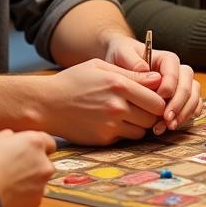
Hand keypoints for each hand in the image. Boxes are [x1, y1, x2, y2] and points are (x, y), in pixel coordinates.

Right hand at [0, 128, 55, 206]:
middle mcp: (43, 163)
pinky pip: (31, 198)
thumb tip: (10, 137)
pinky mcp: (34, 203)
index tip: (29, 152)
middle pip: (44, 163)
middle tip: (12, 170)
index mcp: (34, 143)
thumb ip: (7, 137)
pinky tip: (6, 197)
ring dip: (28, 183)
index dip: (37, 147)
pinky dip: (22, 198)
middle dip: (33, 166)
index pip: (49, 142)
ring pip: (38, 182)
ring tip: (6, 185)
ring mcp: (41, 185)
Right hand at [41, 58, 167, 143]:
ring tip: (131, 114)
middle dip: (154, 113)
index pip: (157, 98)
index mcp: (119, 85)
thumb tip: (158, 79)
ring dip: (142, 124)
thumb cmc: (74, 81)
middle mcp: (117, 106)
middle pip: (154, 116)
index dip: (160, 98)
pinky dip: (127, 132)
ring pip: (143, 130)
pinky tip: (117, 122)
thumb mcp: (101, 67)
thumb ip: (132, 73)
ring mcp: (110, 125)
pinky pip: (127, 138)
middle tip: (146, 107)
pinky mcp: (103, 139)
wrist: (45, 104)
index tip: (155, 96)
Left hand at [99, 31, 202, 133]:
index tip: (160, 97)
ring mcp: (181, 86)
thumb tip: (146, 70)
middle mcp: (178, 72)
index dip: (170, 85)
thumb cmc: (121, 57)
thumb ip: (133, 61)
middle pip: (188, 85)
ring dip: (184, 113)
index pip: (175, 71)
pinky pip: (193, 107)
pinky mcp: (181, 99)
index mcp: (166, 59)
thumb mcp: (122, 53)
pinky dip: (186, 117)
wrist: (119, 66)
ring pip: (194, 97)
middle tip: (167, 118)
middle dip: (179, 103)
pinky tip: (173, 126)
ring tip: (169, 126)